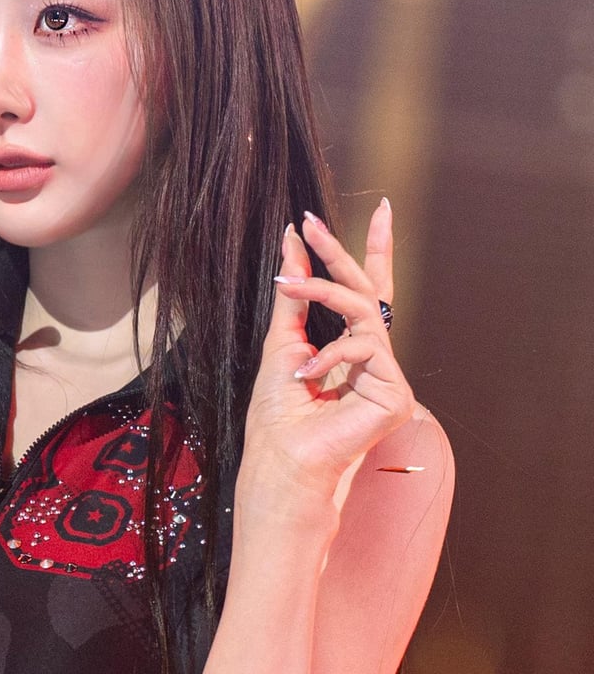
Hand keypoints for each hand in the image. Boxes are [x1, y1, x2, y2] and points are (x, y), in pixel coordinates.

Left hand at [241, 199, 413, 506]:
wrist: (282, 464)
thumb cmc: (277, 418)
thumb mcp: (282, 343)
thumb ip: (293, 295)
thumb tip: (292, 243)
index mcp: (351, 350)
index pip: (368, 294)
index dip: (374, 252)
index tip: (380, 209)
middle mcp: (374, 361)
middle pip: (370, 292)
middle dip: (341, 253)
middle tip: (312, 222)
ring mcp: (388, 378)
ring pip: (361, 311)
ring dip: (320, 290)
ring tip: (286, 285)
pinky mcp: (395, 394)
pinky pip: (365, 347)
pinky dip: (330, 354)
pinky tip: (308, 376)